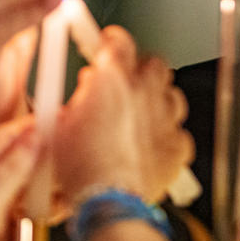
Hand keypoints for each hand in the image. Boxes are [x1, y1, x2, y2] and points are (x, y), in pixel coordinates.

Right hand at [55, 26, 194, 204]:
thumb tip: (87, 87)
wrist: (106, 200)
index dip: (111, 41)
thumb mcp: (60, 123)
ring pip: (171, 94)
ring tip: (140, 116)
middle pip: (154, 63)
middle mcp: (144, 91)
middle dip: (140, 70)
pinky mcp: (178, 144)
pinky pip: (178, 131)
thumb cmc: (80, 166)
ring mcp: (166, 117)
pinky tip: (151, 145)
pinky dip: (167, 136)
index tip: (107, 44)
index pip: (118, 40)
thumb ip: (79, 97)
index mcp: (112, 78)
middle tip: (125, 84)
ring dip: (158, 100)